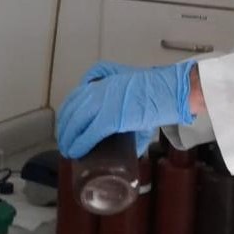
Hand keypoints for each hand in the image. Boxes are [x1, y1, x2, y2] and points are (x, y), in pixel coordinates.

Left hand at [57, 60, 195, 158]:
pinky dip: (80, 144)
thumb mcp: (132, 92)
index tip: (66, 127)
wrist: (168, 91)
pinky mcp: (110, 118)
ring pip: (75, 123)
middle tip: (65, 142)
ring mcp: (102, 103)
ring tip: (68, 151)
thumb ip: (123, 107)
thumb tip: (127, 140)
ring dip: (68, 139)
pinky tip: (75, 152)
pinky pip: (88, 134)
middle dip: (65, 129)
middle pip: (70, 111)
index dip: (67, 115)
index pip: (74, 98)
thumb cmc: (154, 91)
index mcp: (100, 81)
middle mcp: (97, 89)